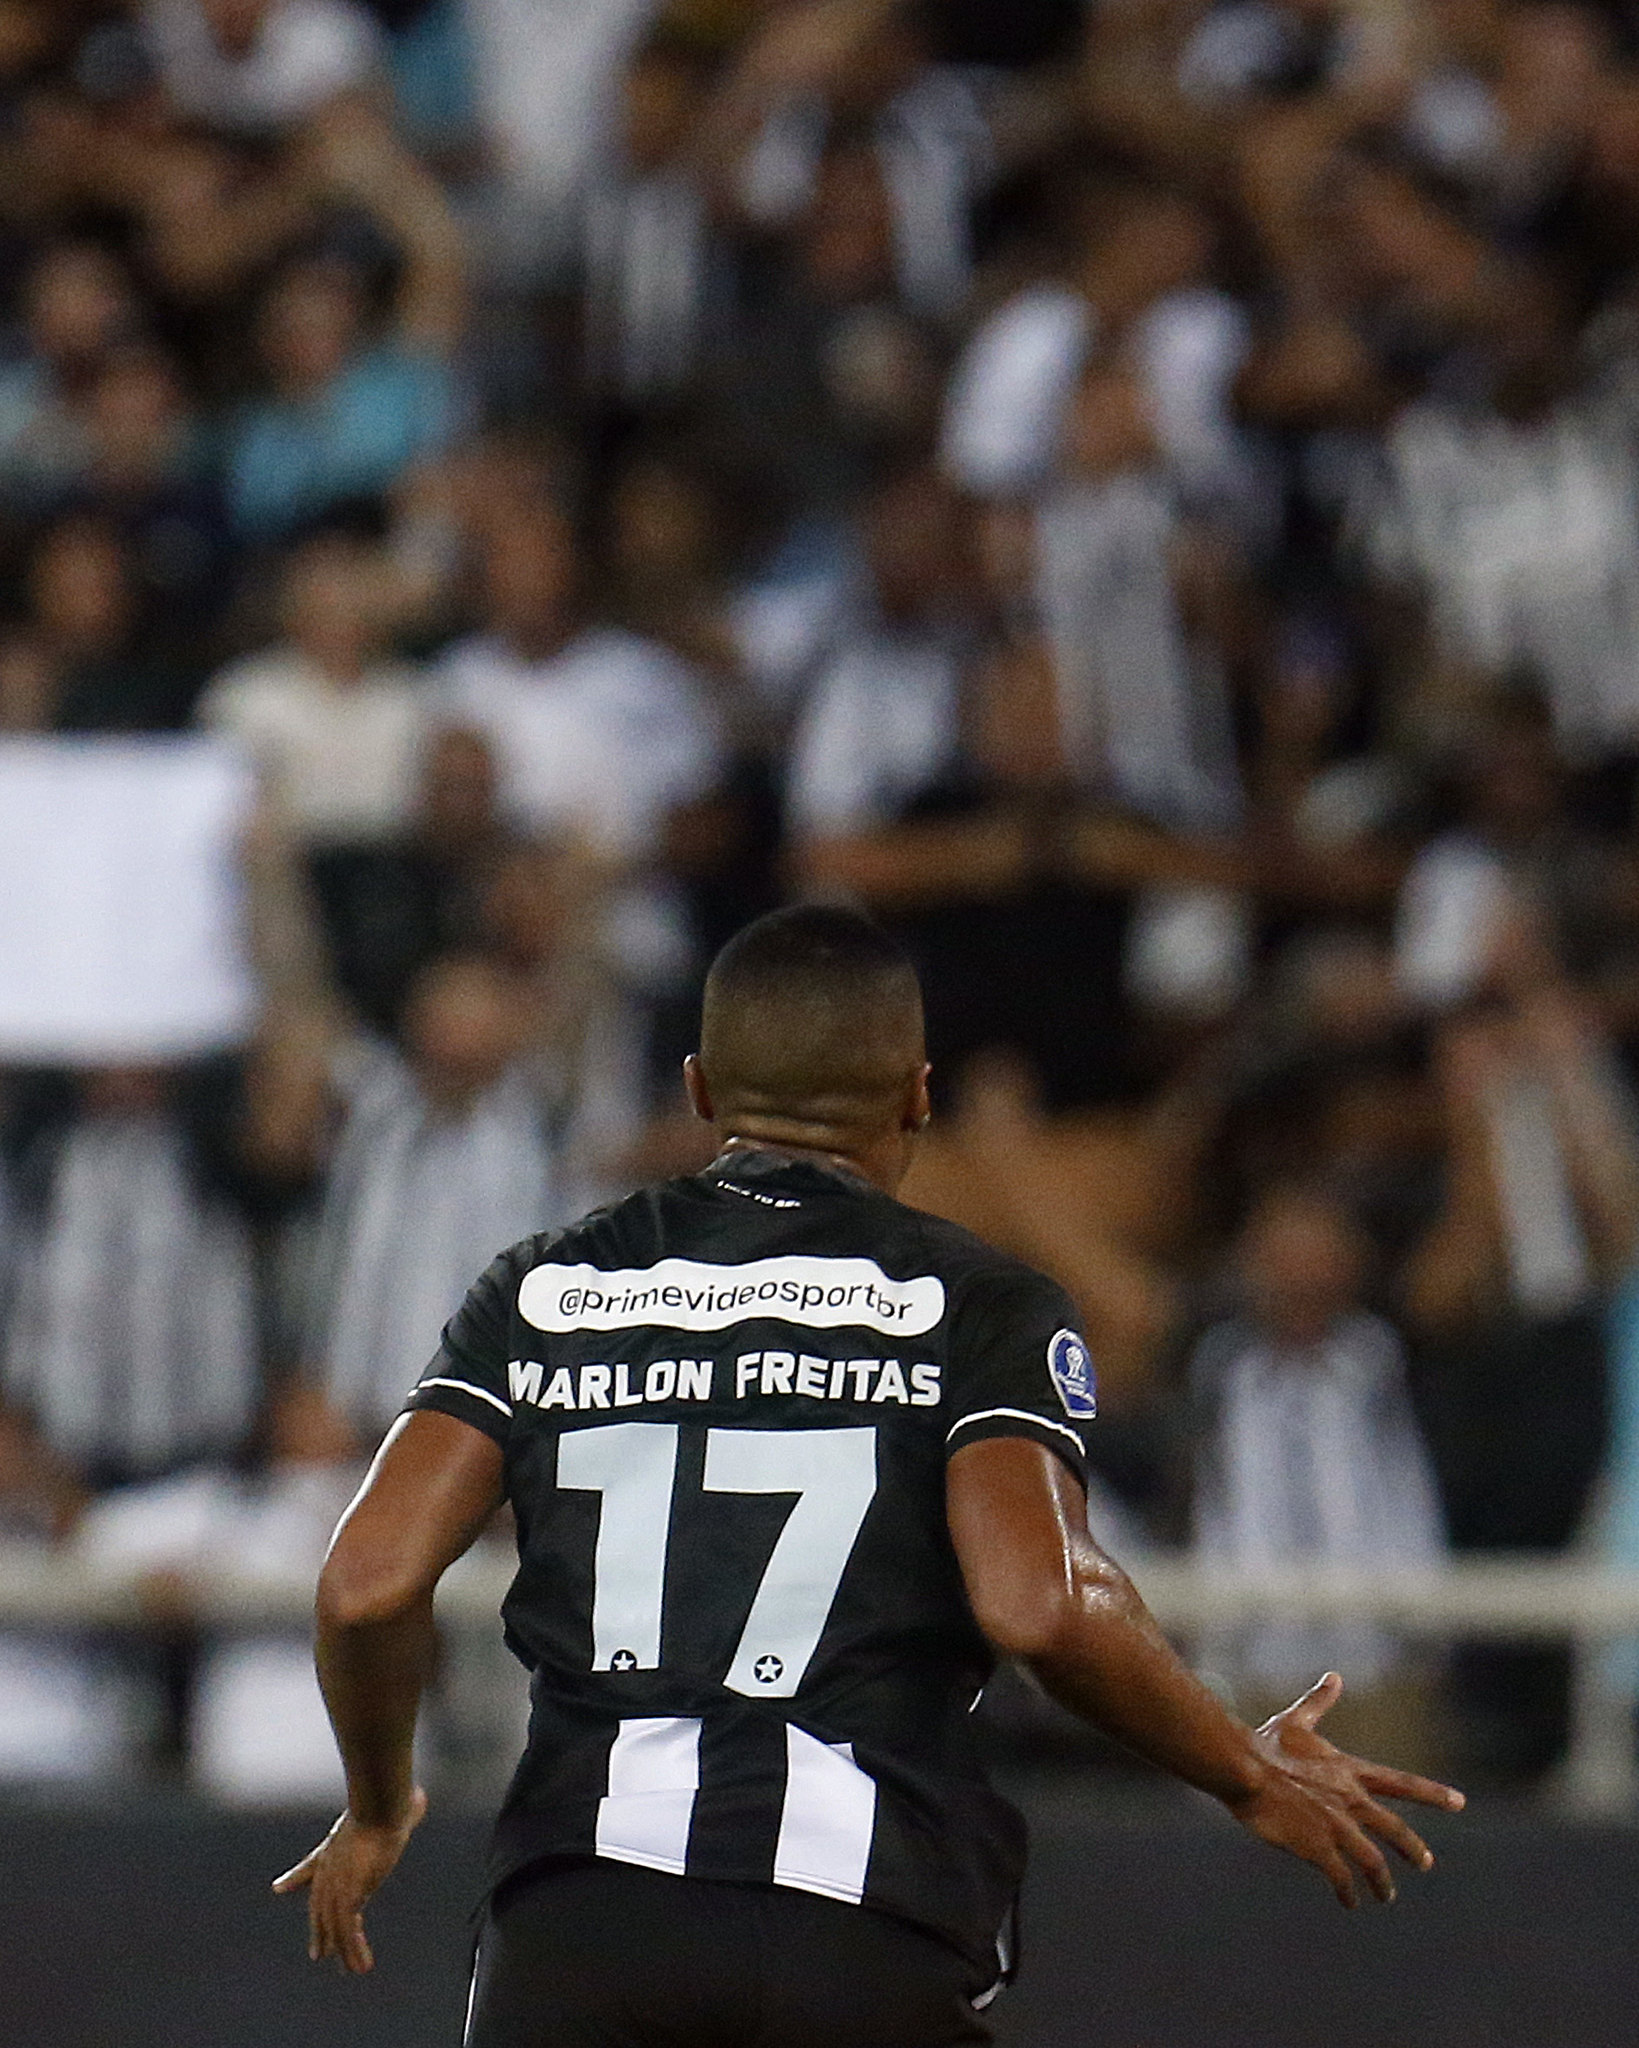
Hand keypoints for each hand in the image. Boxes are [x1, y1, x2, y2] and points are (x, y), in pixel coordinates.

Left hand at [272, 1787, 427, 1972]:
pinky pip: (347, 1932)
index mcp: (334, 1846)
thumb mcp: (392, 1809)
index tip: (279, 1888)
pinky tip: (362, 1966)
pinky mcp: (345, 1896)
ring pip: (335, 1925)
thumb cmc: (389, 1801)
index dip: (295, 1879)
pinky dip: (354, 1951)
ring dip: (344, 1950)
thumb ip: (405, 1811)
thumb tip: (420, 1799)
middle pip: (320, 1906)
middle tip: (318, 1953)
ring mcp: (335, 1884)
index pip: (310, 1867)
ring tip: (352, 1969)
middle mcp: (329, 1869)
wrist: (380, 1805)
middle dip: (320, 1931)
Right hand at [1226, 1673, 1463, 1908]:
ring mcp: (1337, 1827)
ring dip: (1382, 1882)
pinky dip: (1349, 1893)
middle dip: (1413, 1849)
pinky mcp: (1319, 1848)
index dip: (1432, 1793)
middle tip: (1426, 1863)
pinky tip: (1349, 1902)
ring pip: (1373, 1862)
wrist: (1245, 1768)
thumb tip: (1334, 1677)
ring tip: (1386, 1896)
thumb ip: (1318, 1703)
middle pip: (1394, 1830)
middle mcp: (1351, 1801)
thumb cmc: (1266, 1744)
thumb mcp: (1296, 1721)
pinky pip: (1342, 1878)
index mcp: (1348, 1771)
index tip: (1460, 1802)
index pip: (1400, 1783)